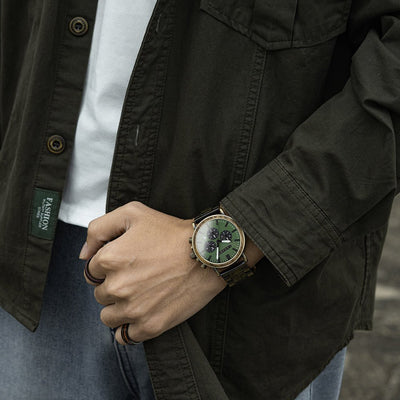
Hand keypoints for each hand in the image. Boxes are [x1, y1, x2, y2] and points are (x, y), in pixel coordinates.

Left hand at [79, 202, 226, 344]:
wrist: (207, 252)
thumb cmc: (172, 232)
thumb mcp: (133, 213)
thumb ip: (99, 229)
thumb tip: (83, 255)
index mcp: (109, 259)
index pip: (91, 271)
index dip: (108, 265)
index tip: (126, 262)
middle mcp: (117, 286)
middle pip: (100, 294)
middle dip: (114, 285)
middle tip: (137, 275)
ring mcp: (134, 309)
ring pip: (108, 317)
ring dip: (119, 308)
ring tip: (140, 294)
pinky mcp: (150, 326)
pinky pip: (124, 337)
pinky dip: (129, 328)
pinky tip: (142, 313)